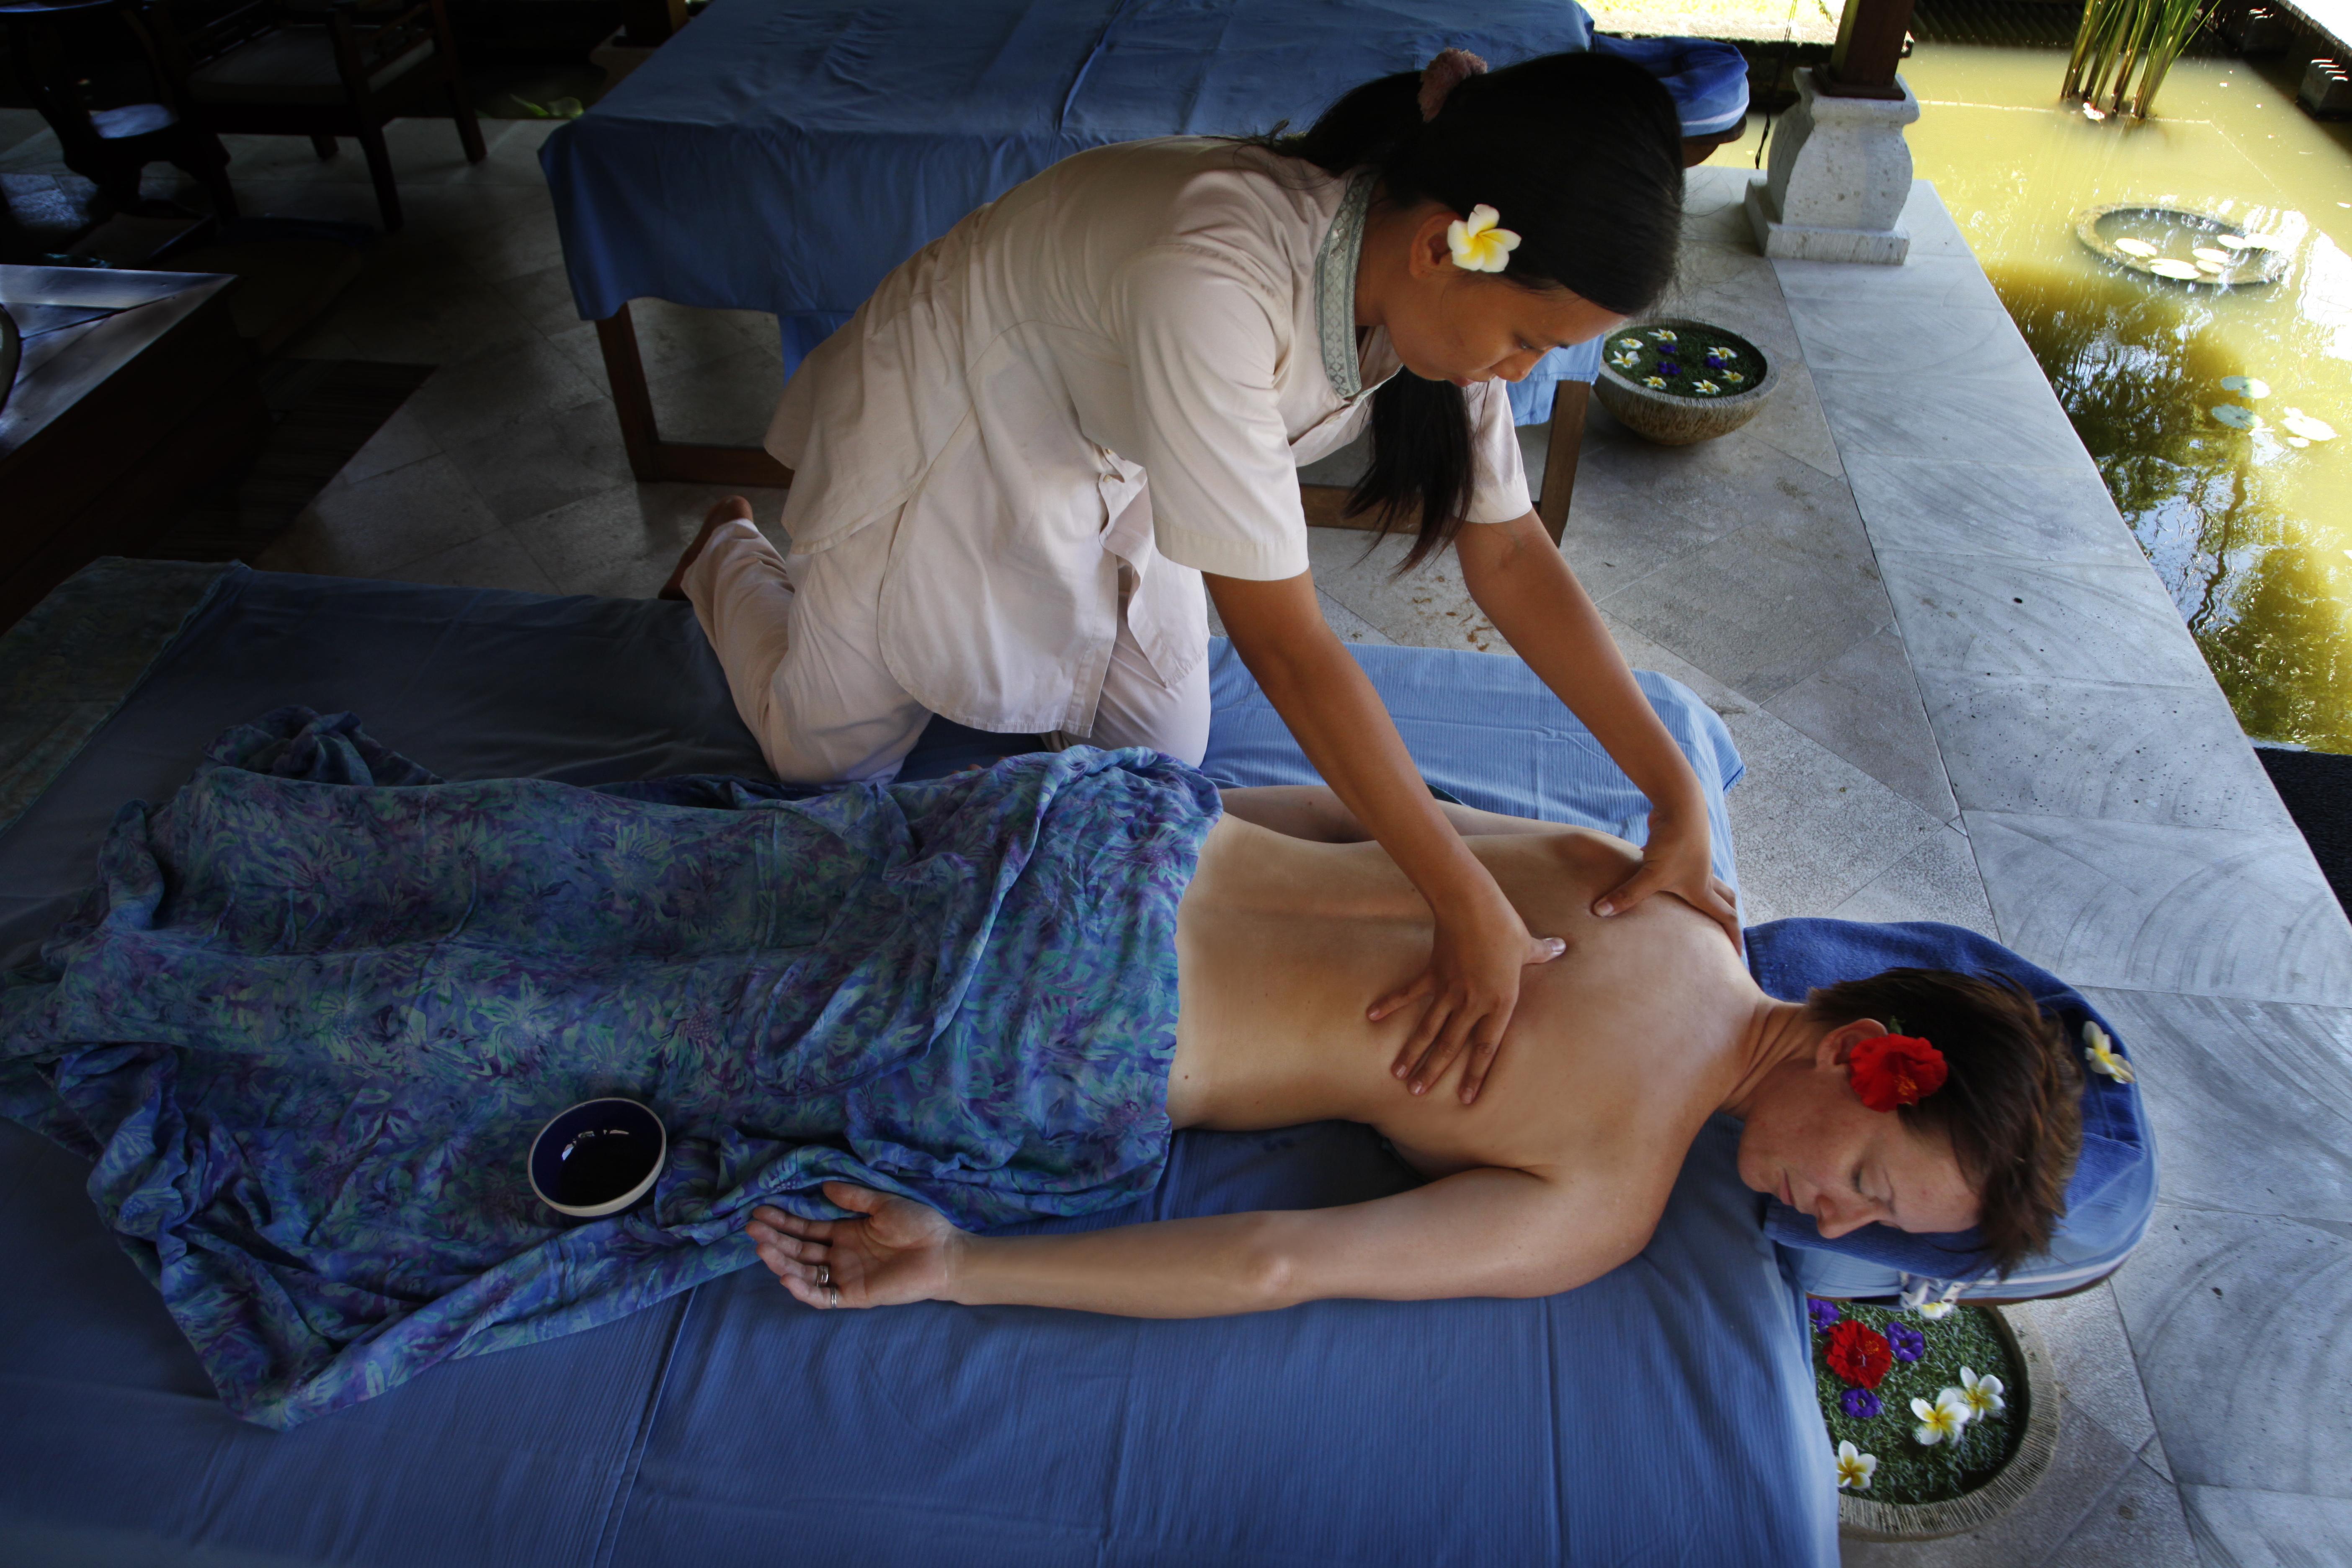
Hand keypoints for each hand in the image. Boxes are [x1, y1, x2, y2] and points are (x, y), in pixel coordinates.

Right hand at [745, 1182, 964, 1309]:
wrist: (946, 1254)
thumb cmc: (920, 1226)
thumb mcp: (884, 1205)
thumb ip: (854, 1198)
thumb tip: (824, 1186)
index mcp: (847, 1233)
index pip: (807, 1229)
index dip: (784, 1221)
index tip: (760, 1211)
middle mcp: (841, 1256)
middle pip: (800, 1250)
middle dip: (775, 1239)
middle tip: (751, 1229)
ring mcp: (846, 1276)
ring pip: (806, 1272)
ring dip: (782, 1261)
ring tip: (762, 1247)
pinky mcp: (855, 1295)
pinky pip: (824, 1296)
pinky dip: (804, 1289)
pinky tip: (786, 1276)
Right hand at [1370, 883, 1565, 1104]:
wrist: (1472, 905)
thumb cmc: (1504, 926)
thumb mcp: (1528, 944)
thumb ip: (1543, 952)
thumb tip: (1561, 947)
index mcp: (1500, 1002)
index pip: (1486, 1047)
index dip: (1476, 1074)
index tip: (1466, 1098)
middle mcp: (1472, 1003)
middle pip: (1450, 1045)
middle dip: (1433, 1072)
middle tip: (1417, 1093)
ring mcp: (1449, 990)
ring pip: (1428, 1029)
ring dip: (1412, 1052)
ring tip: (1398, 1074)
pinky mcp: (1432, 973)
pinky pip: (1409, 993)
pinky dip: (1390, 1004)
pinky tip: (1373, 1016)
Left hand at [1593, 808, 1741, 952]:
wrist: (1679, 804)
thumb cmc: (1673, 841)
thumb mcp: (1649, 873)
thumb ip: (1627, 896)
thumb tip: (1600, 913)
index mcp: (1701, 889)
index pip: (1726, 917)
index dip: (1733, 938)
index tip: (1738, 957)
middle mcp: (1703, 877)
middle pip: (1725, 900)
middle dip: (1727, 918)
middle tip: (1723, 935)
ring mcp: (1695, 861)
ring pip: (1708, 884)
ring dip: (1707, 897)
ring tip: (1694, 912)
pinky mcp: (1682, 848)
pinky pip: (1685, 869)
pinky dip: (1682, 879)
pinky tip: (1663, 881)